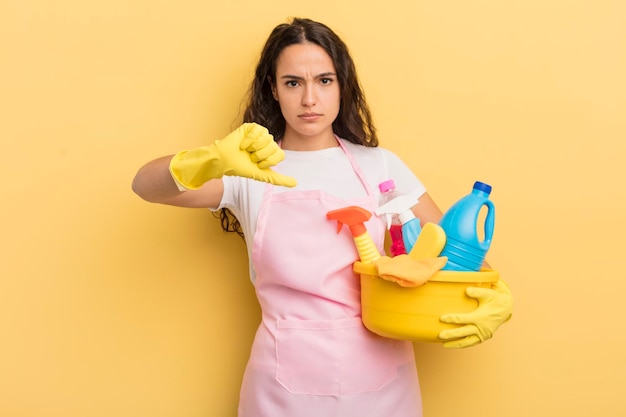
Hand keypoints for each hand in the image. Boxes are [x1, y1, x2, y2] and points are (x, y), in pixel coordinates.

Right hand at [169, 123, 296, 188]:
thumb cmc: (241, 167)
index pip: (280, 154)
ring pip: (266, 138)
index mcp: (272, 151)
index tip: (258, 164)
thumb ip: (279, 179)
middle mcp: (268, 141)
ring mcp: (260, 133)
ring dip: (254, 147)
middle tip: (250, 156)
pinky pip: (258, 131)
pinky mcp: (251, 126)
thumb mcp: (262, 175)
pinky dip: (249, 140)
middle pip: (273, 146)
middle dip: (260, 155)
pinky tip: (242, 144)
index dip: (268, 161)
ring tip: (246, 150)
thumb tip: (295, 184)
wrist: (225, 160)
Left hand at [438, 279, 512, 347]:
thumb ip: (477, 292)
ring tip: (443, 344)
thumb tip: (466, 291)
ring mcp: (483, 334)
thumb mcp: (488, 293)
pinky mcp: (483, 337)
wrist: (506, 309)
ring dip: (455, 344)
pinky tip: (453, 344)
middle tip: (440, 335)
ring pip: (467, 342)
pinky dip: (462, 344)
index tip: (441, 318)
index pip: (463, 319)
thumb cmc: (494, 299)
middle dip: (451, 335)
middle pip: (463, 333)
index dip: (452, 319)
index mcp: (481, 317)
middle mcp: (482, 328)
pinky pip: (471, 343)